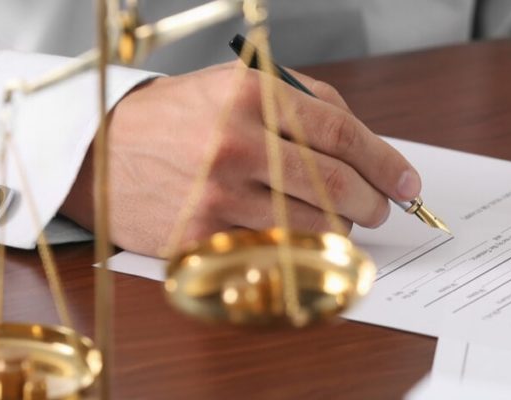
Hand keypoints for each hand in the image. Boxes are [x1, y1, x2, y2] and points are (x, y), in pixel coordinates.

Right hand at [60, 62, 420, 255]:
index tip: (407, 182)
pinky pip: (275, 251)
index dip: (384, 162)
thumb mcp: (239, 86)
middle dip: (372, 202)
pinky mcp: (202, 237)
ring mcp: (217, 195)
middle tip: (381, 208)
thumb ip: (306, 105)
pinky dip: (300, 248)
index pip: (341, 135)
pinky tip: (301, 238)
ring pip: (312, 225)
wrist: (103, 152)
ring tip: (341, 220)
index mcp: (251, 98)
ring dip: (340, 229)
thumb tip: (368, 146)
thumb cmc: (181, 117)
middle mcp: (235, 145)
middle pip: (335, 185)